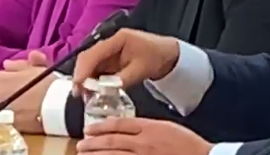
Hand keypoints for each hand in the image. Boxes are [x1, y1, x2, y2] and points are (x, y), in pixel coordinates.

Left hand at [0, 54, 53, 133]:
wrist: (59, 106)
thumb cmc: (50, 83)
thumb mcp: (37, 68)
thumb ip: (20, 64)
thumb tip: (6, 64)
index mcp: (5, 80)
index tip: (1, 80)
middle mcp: (0, 96)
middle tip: (2, 93)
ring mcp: (4, 112)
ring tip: (8, 105)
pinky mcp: (11, 125)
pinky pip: (1, 120)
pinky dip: (5, 117)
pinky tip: (15, 116)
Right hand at [73, 29, 178, 94]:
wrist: (168, 54)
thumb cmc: (156, 57)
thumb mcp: (141, 69)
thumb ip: (123, 79)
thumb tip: (106, 88)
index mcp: (118, 39)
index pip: (95, 52)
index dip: (84, 68)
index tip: (78, 83)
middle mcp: (110, 42)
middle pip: (88, 56)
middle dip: (80, 74)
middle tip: (78, 93)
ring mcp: (109, 50)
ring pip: (90, 63)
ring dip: (85, 78)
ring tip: (83, 94)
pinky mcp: (110, 58)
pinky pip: (97, 68)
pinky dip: (92, 79)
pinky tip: (91, 90)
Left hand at [76, 118, 213, 154]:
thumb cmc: (188, 144)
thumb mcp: (166, 127)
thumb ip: (147, 127)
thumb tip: (128, 129)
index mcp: (149, 128)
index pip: (119, 124)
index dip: (101, 126)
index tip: (90, 129)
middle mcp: (143, 143)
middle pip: (112, 141)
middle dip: (93, 143)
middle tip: (81, 145)